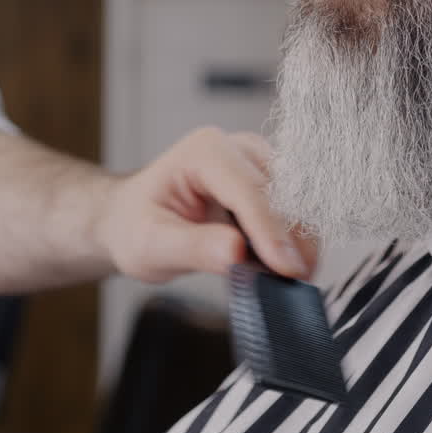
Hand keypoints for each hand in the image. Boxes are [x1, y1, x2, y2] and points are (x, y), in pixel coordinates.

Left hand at [97, 127, 317, 283]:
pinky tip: (278, 267)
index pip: (249, 190)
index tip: (287, 269)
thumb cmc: (136, 225)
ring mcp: (257, 164)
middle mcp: (237, 149)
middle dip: (292, 240)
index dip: (271, 231)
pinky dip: (293, 242)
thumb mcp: (151, 245)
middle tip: (293, 284)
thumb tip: (237, 253)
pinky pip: (295, 213)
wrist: (132, 220)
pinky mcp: (270, 184)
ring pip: (298, 203)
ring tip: (286, 280)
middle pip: (282, 195)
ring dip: (298, 243)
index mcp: (204, 152)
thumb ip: (193, 248)